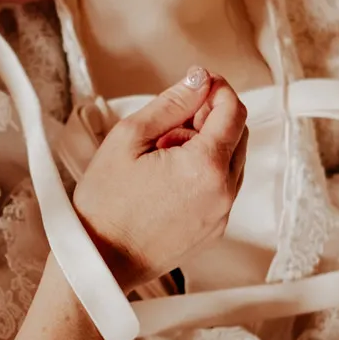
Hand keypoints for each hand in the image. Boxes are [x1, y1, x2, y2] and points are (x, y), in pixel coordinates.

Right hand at [73, 69, 247, 286]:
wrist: (101, 261)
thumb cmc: (106, 202)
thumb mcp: (129, 138)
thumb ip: (171, 103)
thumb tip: (200, 78)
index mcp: (206, 165)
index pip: (233, 110)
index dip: (217, 88)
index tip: (197, 83)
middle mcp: (224, 191)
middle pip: (238, 134)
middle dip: (210, 118)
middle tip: (168, 124)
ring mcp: (222, 214)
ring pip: (233, 161)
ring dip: (208, 146)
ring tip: (163, 155)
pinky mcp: (214, 229)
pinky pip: (223, 187)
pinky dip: (205, 172)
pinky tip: (169, 178)